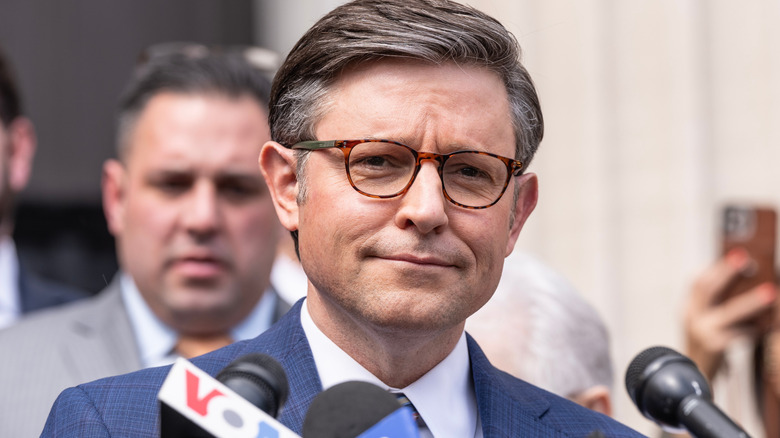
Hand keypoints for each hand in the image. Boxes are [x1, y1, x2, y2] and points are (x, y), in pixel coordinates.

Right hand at [684, 248, 777, 380]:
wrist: (693, 381)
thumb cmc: (705, 349)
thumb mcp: (701, 324)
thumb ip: (712, 305)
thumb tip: (742, 281)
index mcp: (688, 308)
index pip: (697, 281)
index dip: (716, 267)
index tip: (737, 254)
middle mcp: (691, 317)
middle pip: (706, 288)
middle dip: (725, 271)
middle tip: (745, 259)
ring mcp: (702, 331)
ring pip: (729, 312)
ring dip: (751, 302)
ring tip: (771, 293)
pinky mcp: (716, 346)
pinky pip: (742, 333)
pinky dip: (757, 328)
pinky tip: (769, 325)